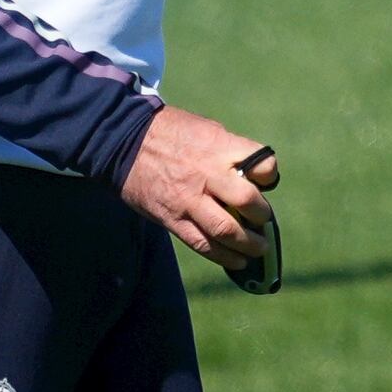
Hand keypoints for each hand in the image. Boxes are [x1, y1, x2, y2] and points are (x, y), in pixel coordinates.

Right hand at [124, 107, 277, 274]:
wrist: (122, 141)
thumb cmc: (171, 132)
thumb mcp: (207, 130)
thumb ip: (230, 152)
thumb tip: (253, 176)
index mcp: (220, 148)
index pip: (262, 165)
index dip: (269, 176)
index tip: (266, 182)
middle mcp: (207, 175)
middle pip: (248, 202)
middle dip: (262, 216)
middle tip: (263, 221)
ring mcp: (188, 200)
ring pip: (226, 231)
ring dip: (248, 245)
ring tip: (258, 250)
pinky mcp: (171, 219)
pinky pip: (202, 244)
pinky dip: (223, 257)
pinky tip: (237, 261)